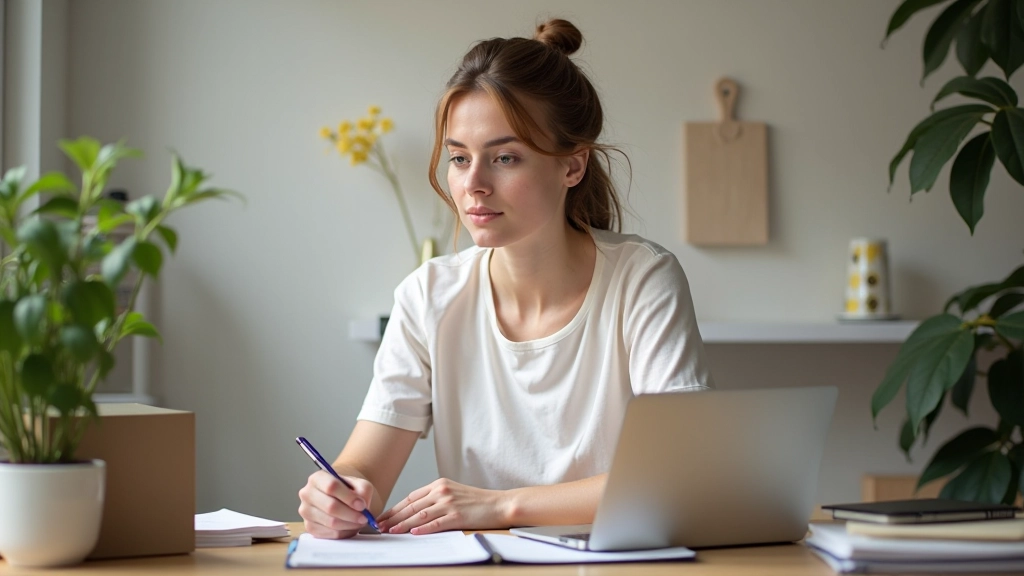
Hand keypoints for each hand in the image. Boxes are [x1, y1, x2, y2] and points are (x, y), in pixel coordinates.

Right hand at [298, 470, 376, 538]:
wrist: (341, 499)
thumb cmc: (350, 490)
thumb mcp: (360, 484)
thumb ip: (363, 491)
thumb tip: (361, 506)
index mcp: (318, 478)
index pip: (332, 486)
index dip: (348, 497)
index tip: (362, 505)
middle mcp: (307, 494)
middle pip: (330, 507)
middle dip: (351, 514)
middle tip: (364, 518)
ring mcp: (306, 511)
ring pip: (331, 522)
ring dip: (349, 524)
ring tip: (359, 522)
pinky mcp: (309, 527)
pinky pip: (330, 533)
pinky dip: (344, 532)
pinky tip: (350, 527)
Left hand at [377, 478, 506, 534]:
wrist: (499, 504)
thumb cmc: (477, 501)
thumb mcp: (454, 493)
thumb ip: (436, 499)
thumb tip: (415, 513)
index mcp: (439, 484)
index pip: (411, 497)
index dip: (396, 508)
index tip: (384, 516)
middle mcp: (441, 491)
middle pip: (411, 506)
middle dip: (394, 517)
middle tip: (380, 526)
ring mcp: (449, 503)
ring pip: (419, 515)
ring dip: (402, 524)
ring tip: (391, 531)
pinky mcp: (457, 516)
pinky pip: (435, 523)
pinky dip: (422, 528)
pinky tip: (412, 532)